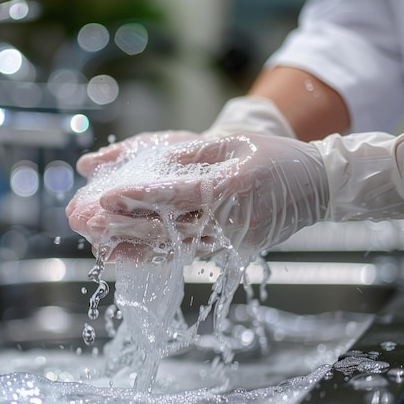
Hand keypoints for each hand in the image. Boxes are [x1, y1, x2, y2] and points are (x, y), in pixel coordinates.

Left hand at [68, 133, 329, 259]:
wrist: (316, 187)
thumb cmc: (274, 158)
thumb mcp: (234, 144)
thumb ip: (193, 153)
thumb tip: (150, 161)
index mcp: (232, 186)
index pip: (178, 194)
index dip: (140, 196)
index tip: (106, 196)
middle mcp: (230, 220)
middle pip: (169, 228)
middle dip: (125, 227)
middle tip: (87, 224)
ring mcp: (231, 241)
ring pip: (175, 250)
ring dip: (135, 251)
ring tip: (100, 250)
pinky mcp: (229, 253)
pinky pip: (187, 257)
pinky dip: (156, 259)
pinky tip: (130, 259)